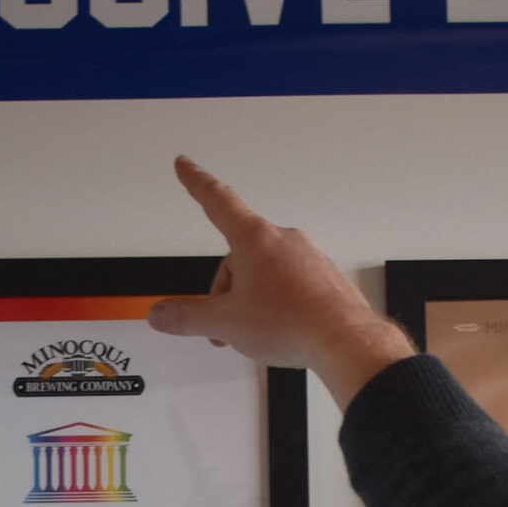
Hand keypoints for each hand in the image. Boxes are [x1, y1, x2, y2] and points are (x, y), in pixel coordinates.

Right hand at [146, 157, 414, 408]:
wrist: (345, 341)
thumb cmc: (293, 323)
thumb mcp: (225, 324)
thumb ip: (187, 317)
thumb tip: (162, 314)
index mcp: (254, 239)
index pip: (216, 200)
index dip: (196, 182)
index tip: (185, 166)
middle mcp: (283, 241)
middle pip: (238, 256)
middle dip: (226, 290)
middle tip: (223, 325)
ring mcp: (308, 258)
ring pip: (265, 274)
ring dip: (251, 301)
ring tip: (257, 333)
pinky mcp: (324, 278)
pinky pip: (290, 285)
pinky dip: (278, 304)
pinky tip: (282, 329)